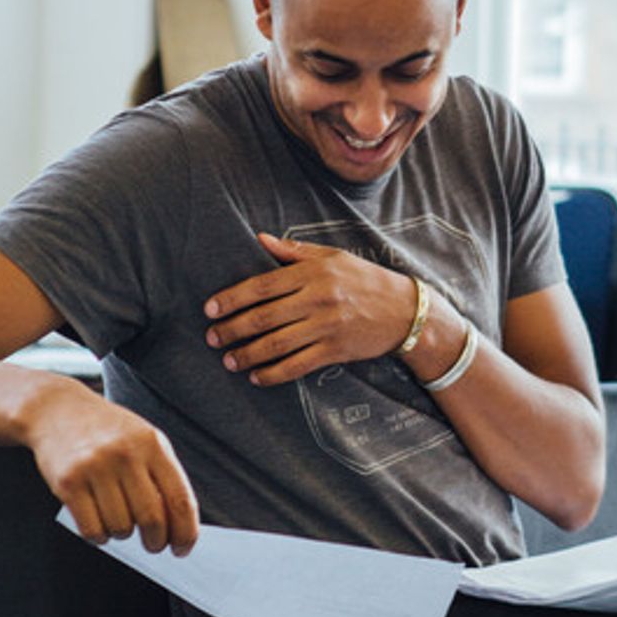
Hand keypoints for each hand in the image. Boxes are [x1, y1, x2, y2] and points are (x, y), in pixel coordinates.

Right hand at [23, 377, 198, 553]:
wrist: (57, 410)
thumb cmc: (107, 431)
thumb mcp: (143, 440)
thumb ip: (162, 476)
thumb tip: (179, 525)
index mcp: (152, 444)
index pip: (180, 499)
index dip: (186, 532)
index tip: (183, 548)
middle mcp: (125, 454)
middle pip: (152, 519)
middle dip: (156, 542)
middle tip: (153, 545)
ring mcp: (95, 467)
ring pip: (121, 528)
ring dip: (122, 534)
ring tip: (117, 517)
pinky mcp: (68, 482)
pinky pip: (92, 529)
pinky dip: (99, 536)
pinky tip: (99, 523)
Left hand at [204, 231, 416, 385]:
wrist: (406, 311)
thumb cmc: (366, 279)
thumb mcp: (333, 256)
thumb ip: (294, 251)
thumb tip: (260, 239)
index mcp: (314, 273)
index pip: (262, 285)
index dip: (232, 298)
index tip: (210, 309)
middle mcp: (318, 299)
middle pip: (264, 317)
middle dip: (232, 329)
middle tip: (212, 337)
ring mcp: (327, 327)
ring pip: (276, 344)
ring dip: (248, 354)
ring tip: (228, 360)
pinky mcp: (335, 351)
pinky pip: (297, 365)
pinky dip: (274, 374)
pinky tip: (256, 377)